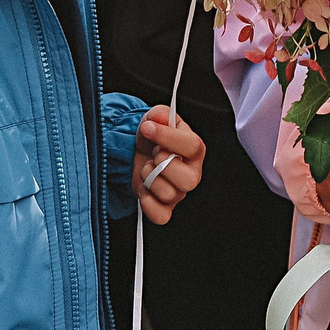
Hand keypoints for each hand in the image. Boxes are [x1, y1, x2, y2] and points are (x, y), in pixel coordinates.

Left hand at [134, 106, 204, 223]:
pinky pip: (161, 215)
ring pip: (169, 194)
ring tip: (148, 168)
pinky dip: (147, 203)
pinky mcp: (165, 207)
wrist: (134, 153)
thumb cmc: (150, 137)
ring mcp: (179, 192)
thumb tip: (160, 119)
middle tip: (153, 155)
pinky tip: (144, 188)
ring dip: (150, 179)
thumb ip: (159, 114)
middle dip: (162, 164)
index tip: (148, 128)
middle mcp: (192, 173)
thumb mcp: (154, 118)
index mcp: (195, 149)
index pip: (192, 146)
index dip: (168, 137)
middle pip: (187, 179)